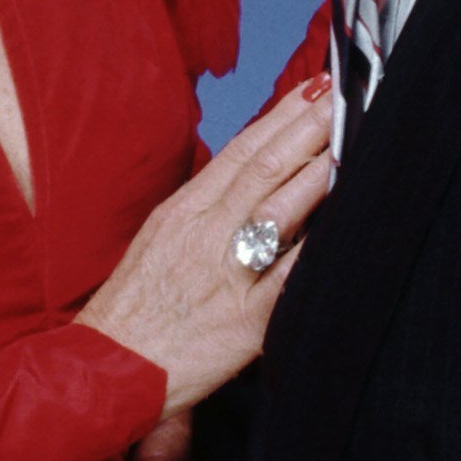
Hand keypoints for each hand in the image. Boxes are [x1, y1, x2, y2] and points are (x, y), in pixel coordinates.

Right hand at [77, 77, 336, 414]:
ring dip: (319, 170)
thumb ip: (203, 212)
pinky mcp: (245, 321)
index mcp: (182, 214)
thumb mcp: (159, 243)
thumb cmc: (132, 312)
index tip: (312, 89)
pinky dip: (318, 247)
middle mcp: (204, 235)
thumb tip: (249, 183)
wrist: (105, 371)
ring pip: (278, 208)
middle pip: (264, 168)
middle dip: (308, 127)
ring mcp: (226, 275)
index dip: (280, 116)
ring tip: (354, 140)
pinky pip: (289, 277)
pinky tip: (347, 222)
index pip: (240, 152)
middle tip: (344, 96)